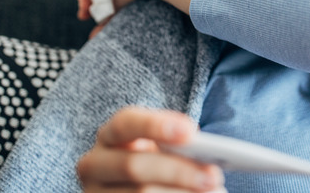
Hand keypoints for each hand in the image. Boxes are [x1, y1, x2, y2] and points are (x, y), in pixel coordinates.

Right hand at [77, 107, 225, 191]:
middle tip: (214, 175)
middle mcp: (94, 165)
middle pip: (134, 167)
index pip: (125, 124)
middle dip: (178, 171)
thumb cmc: (153, 163)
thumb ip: (172, 142)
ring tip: (215, 191)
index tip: (191, 132)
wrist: (128, 189)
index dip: (155, 126)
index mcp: (109, 136)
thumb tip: (200, 147)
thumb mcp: (157, 148)